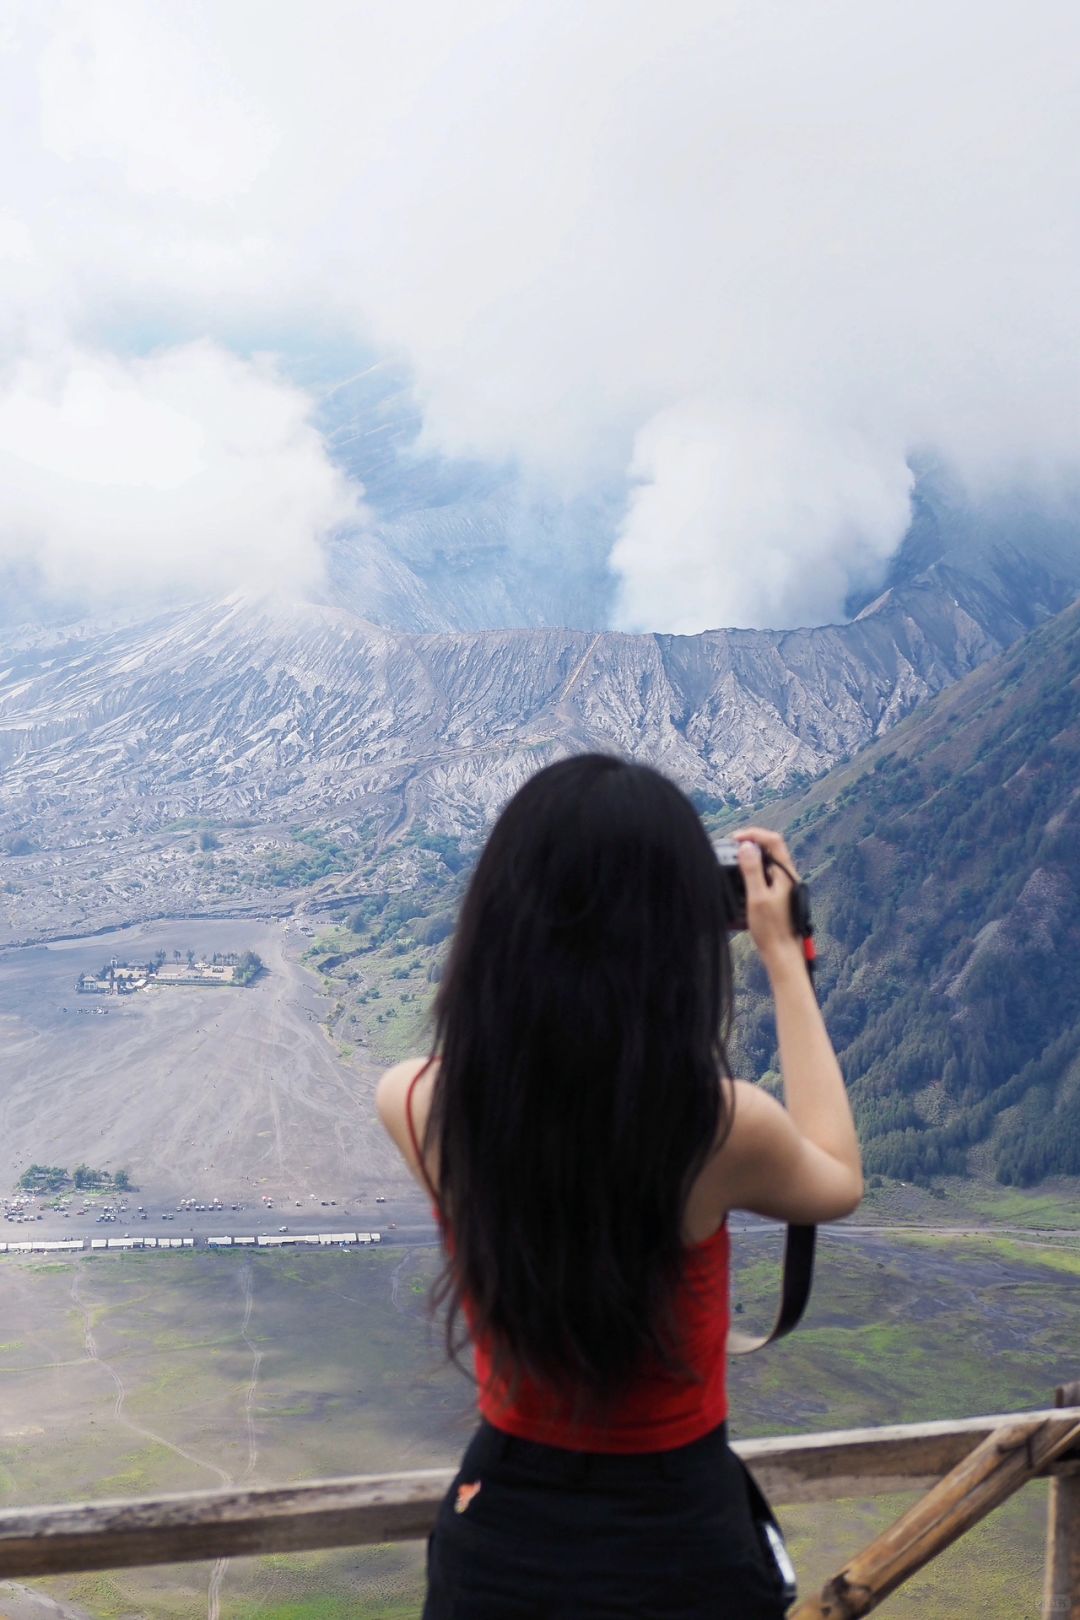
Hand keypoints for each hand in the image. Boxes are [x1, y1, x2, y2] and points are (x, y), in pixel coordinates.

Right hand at [733, 826, 801, 968]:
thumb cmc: (771, 930)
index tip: (735, 839)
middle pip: (771, 849)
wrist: (783, 954)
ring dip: (751, 858)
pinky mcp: (779, 897)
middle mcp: (788, 878)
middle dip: (751, 844)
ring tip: (734, 861)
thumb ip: (752, 870)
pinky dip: (753, 872)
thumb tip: (746, 846)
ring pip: (768, 863)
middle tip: (731, 847)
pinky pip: (766, 876)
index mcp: (786, 874)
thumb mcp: (757, 897)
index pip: (773, 841)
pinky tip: (742, 882)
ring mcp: (785, 887)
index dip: (754, 834)